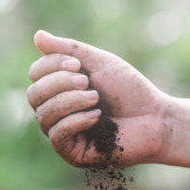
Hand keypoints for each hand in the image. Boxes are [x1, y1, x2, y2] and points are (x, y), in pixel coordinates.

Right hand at [26, 30, 170, 167]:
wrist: (156, 118)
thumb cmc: (130, 91)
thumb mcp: (99, 63)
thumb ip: (68, 50)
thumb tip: (37, 36)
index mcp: (59, 89)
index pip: (35, 75)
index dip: (51, 66)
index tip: (78, 65)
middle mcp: (56, 112)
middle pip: (34, 95)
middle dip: (59, 84)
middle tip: (87, 82)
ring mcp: (62, 134)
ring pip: (43, 115)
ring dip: (70, 101)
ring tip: (96, 99)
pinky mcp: (72, 153)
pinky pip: (57, 135)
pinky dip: (75, 121)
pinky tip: (96, 116)